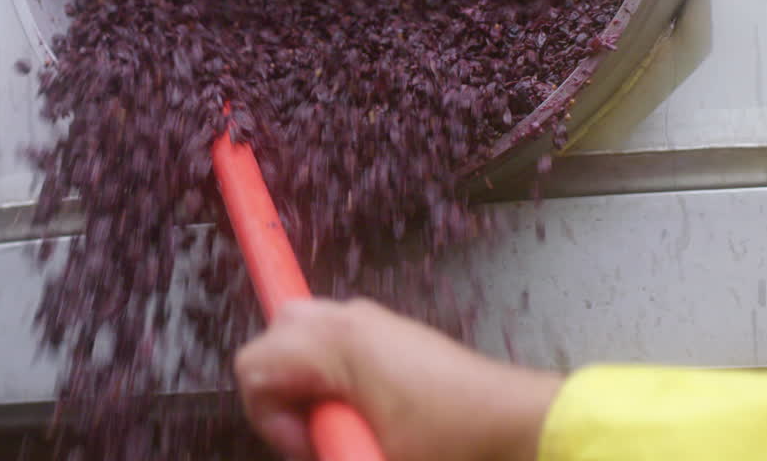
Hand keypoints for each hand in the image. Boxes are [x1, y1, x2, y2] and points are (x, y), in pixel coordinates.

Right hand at [235, 298, 561, 460]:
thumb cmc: (450, 437)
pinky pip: (332, 339)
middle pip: (272, 338)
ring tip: (341, 420)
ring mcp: (366, 318)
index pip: (253, 364)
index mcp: (333, 344)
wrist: (513, 420)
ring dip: (305, 379)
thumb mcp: (372, 452)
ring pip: (299, 334)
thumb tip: (312, 445)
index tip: (305, 443)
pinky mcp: (385, 329)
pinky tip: (363, 406)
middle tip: (317, 430)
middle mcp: (345, 319)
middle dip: (281, 389)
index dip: (266, 414)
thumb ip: (321, 444)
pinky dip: (330, 372)